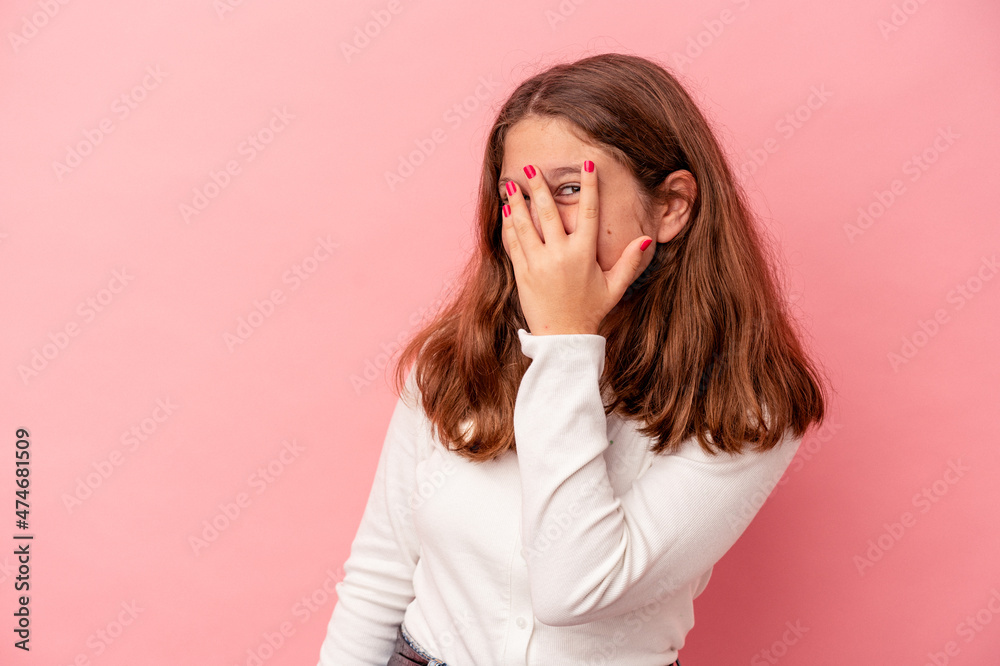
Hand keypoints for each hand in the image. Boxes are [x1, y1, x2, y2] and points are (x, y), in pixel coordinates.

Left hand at [500, 160, 651, 335]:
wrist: (563, 337)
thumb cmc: (590, 310)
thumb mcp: (614, 287)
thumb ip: (630, 262)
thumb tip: (646, 239)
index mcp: (584, 253)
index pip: (588, 211)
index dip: (589, 185)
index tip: (587, 163)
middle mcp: (560, 254)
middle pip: (549, 211)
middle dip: (540, 187)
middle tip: (532, 167)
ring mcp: (539, 262)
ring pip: (526, 224)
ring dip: (518, 202)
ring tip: (512, 183)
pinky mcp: (522, 272)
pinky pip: (513, 243)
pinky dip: (509, 225)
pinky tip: (507, 211)